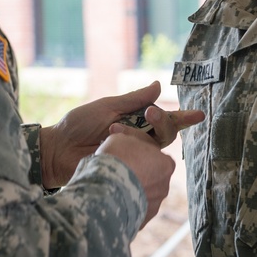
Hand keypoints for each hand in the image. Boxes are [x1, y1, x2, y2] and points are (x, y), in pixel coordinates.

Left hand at [38, 81, 203, 187]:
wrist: (57, 149)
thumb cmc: (78, 125)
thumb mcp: (107, 106)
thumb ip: (133, 99)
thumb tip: (159, 85)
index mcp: (135, 120)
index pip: (164, 119)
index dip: (183, 117)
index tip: (199, 114)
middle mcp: (138, 139)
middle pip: (165, 134)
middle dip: (162, 121)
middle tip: (149, 113)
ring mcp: (133, 156)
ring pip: (155, 149)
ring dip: (139, 137)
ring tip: (115, 131)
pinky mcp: (127, 171)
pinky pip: (142, 166)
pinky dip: (135, 157)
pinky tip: (125, 154)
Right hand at [96, 125, 175, 226]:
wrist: (105, 190)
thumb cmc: (116, 158)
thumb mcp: (122, 137)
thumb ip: (130, 140)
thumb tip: (127, 140)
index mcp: (166, 164)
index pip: (156, 156)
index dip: (140, 153)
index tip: (126, 153)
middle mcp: (164, 186)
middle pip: (151, 177)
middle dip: (137, 174)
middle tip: (118, 170)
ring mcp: (154, 206)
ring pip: (142, 195)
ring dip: (131, 191)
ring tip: (112, 187)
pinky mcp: (142, 221)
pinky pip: (133, 211)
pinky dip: (124, 207)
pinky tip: (111, 201)